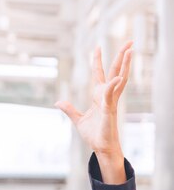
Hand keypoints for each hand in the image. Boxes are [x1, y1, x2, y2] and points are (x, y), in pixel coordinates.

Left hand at [55, 41, 132, 183]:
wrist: (100, 147)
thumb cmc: (94, 134)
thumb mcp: (78, 119)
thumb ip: (69, 109)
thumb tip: (58, 102)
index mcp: (99, 96)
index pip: (99, 74)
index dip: (97, 61)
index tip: (97, 48)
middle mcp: (107, 96)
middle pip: (115, 72)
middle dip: (121, 56)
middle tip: (129, 41)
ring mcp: (110, 102)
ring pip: (119, 79)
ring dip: (125, 65)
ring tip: (130, 51)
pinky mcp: (109, 110)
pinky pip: (111, 96)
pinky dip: (113, 86)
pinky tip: (118, 77)